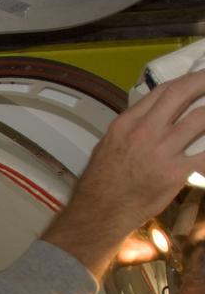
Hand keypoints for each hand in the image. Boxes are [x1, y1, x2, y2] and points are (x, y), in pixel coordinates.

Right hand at [42, 68, 204, 277]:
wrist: (98, 213)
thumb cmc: (100, 183)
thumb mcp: (108, 145)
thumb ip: (133, 127)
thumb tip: (156, 116)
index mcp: (126, 124)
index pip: (162, 91)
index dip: (187, 80)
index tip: (199, 79)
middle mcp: (144, 132)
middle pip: (182, 94)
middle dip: (204, 83)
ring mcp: (160, 151)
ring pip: (200, 118)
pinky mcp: (174, 172)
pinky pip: (204, 153)